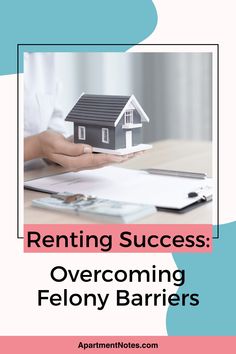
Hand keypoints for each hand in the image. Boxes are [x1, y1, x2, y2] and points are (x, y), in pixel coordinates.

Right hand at [24, 130, 139, 170]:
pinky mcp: (84, 155)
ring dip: (120, 156)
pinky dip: (112, 153)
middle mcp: (82, 163)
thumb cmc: (48, 143)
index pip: (96, 160)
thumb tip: (87, 148)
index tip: (122, 156)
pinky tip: (120, 151)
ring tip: (134, 152)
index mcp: (75, 162)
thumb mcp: (56, 144)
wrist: (42, 145)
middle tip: (136, 153)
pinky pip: (101, 155)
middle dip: (122, 157)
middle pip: (105, 162)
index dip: (111, 158)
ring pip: (106, 160)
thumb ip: (71, 148)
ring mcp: (83, 160)